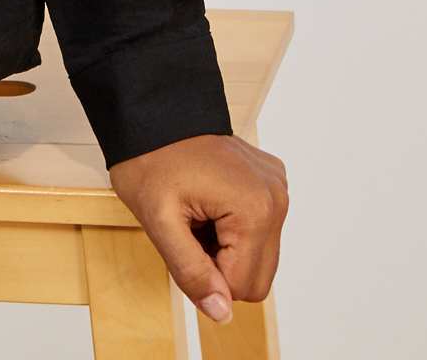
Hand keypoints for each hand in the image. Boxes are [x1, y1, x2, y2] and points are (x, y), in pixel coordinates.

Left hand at [107, 131, 288, 323]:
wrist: (151, 112)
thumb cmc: (149, 159)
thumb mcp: (159, 221)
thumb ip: (191, 272)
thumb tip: (222, 313)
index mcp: (255, 211)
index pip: (241, 287)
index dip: (205, 274)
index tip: (183, 238)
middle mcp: (277, 199)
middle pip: (258, 277)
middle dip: (219, 262)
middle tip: (189, 228)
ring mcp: (277, 187)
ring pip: (260, 256)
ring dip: (226, 246)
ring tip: (198, 213)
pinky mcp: (271, 181)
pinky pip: (261, 229)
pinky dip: (234, 226)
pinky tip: (209, 201)